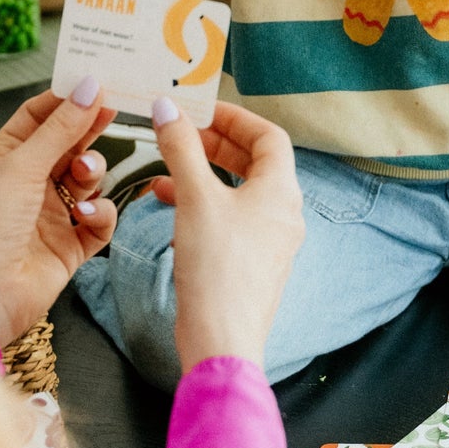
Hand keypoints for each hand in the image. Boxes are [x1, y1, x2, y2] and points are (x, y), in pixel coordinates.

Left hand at [0, 81, 116, 347]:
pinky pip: (100, 219)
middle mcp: (29, 183)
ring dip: (92, 172)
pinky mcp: (71, 245)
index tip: (96, 82)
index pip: (39, 117)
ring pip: (89, 179)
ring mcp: (52, 214)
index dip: (67, 98)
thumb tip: (90, 88)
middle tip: (112, 111)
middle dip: (88, 130)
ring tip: (83, 175)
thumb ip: (61, 129)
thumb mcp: (23, 166)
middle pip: (69, 144)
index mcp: (6, 158)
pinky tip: (87, 214)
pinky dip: (99, 213)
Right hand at [148, 98, 304, 371]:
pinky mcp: (249, 263)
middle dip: (215, 144)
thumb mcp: (195, 198)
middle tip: (180, 133)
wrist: (221, 338)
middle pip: (254, 163)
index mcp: (281, 191)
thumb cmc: (217, 265)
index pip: (269, 137)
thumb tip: (167, 108)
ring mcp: (269, 240)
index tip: (200, 110)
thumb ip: (181, 148)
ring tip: (165, 168)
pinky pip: (229, 219)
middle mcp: (283, 213)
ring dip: (203, 175)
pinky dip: (202, 205)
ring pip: (237, 192)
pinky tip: (168, 205)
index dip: (235, 118)